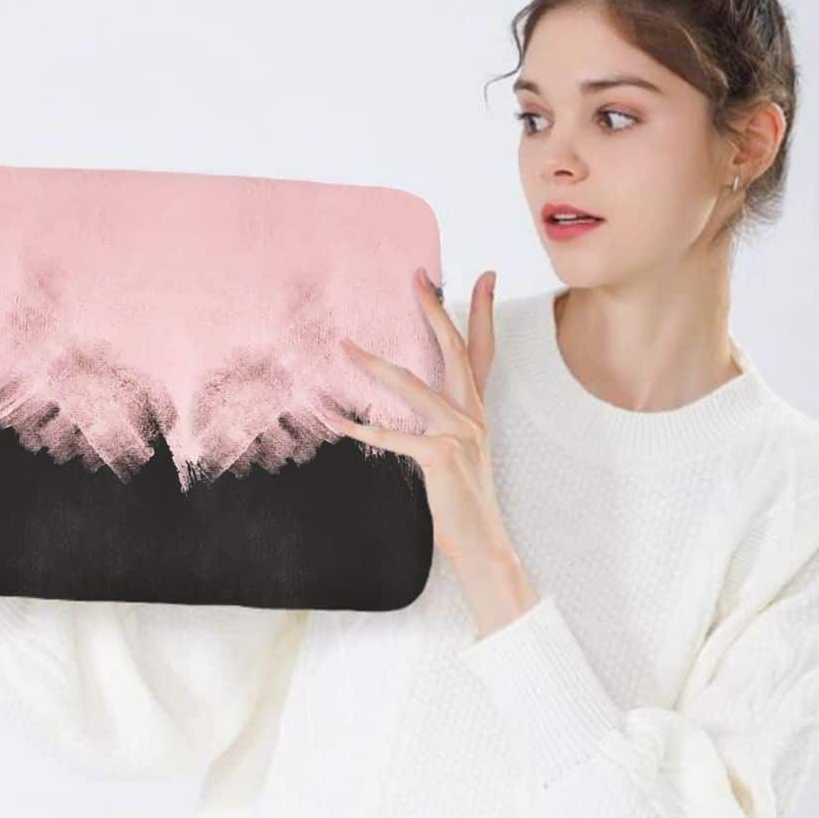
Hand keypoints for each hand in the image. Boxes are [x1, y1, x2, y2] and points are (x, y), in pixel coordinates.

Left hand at [325, 265, 514, 564]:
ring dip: (373, 363)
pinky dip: (358, 428)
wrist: (482, 542)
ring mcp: (459, 432)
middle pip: (454, 348)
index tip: (484, 275)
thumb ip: (449, 425)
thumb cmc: (465, 501)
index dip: (484, 312)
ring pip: (411, 384)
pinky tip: (334, 420)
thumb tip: (429, 410)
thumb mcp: (462, 453)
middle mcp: (473, 414)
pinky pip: (391, 436)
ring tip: (345, 345)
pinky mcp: (439, 455)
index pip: (483, 350)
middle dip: (435, 310)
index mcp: (477, 410)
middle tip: (419, 276)